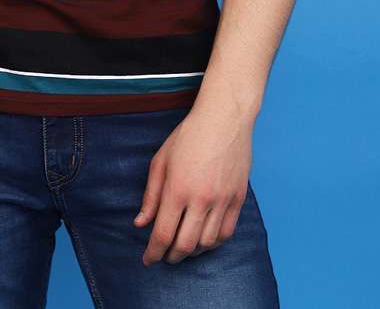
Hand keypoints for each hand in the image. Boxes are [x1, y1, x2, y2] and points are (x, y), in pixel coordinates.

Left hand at [133, 99, 253, 266]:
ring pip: (207, 243)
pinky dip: (213, 243)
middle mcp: (201, 199)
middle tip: (164, 256)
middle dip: (171, 256)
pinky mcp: (238, 199)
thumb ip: (151, 195)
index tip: (148, 260)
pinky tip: (205, 240)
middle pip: (185, 244)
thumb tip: (141, 223)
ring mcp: (222, 200)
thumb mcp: (161, 160)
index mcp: (177, 188)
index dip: (153, 252)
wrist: (224, 118)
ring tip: (183, 248)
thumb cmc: (188, 135)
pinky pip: (226, 233)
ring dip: (192, 251)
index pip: (163, 234)